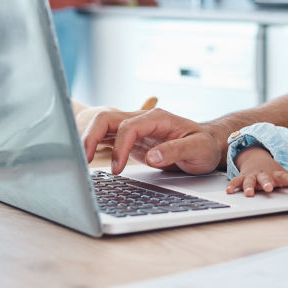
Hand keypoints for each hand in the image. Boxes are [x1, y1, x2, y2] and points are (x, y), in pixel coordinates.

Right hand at [80, 107, 221, 174]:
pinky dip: (94, 146)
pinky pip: (107, 138)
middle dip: (91, 137)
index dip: (119, 147)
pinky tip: (87, 160)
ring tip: (79, 162)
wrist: (208, 145)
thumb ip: (175, 151)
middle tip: (82, 160)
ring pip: (103, 126)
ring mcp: (136, 128)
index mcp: (158, 118)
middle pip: (108, 119)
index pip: (128, 127)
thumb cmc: (204, 146)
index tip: (118, 169)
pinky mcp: (132, 140)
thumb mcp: (197, 149)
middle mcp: (144, 120)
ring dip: (88, 140)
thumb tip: (152, 157)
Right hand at [226, 147, 287, 195]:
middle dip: (266, 183)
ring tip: (249, 193)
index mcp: (275, 174)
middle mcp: (263, 174)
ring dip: (249, 187)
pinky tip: (229, 190)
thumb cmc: (271, 171)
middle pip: (265, 178)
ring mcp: (252, 176)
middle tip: (269, 188)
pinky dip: (232, 185)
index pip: (284, 176)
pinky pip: (236, 181)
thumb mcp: (282, 174)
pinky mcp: (242, 177)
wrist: (256, 159)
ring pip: (249, 181)